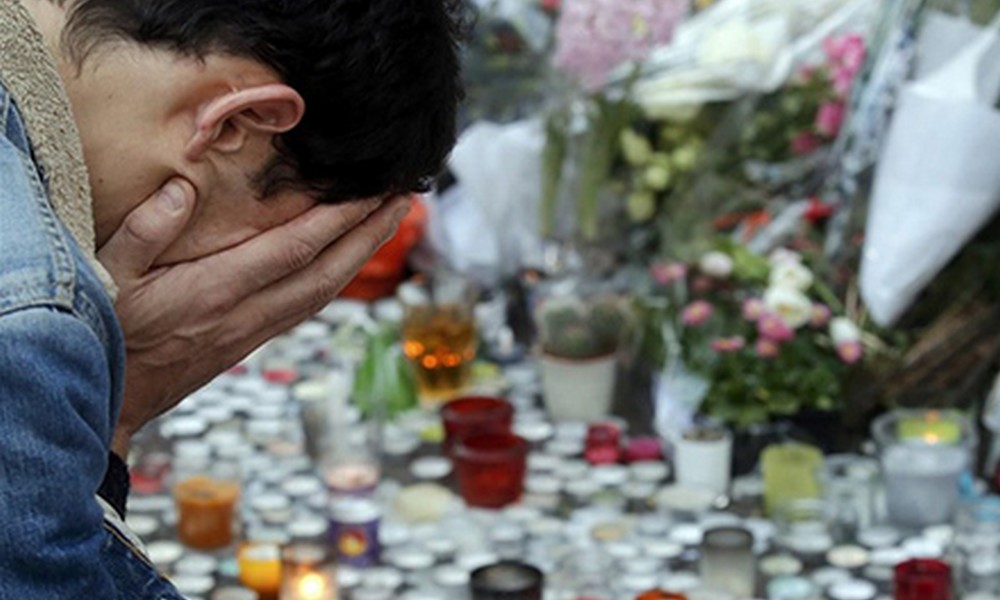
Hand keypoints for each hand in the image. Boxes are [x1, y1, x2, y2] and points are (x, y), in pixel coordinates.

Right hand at [98, 179, 409, 455]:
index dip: (338, 220)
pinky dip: (335, 279)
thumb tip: (184, 190)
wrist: (110, 405)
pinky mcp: (251, 342)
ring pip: (323, 293)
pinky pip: (307, 307)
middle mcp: (245, 314)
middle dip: (368, 234)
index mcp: (214, 292)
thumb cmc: (104, 336)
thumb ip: (143, 231)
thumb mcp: (104, 278)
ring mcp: (253, 332)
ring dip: (361, 256)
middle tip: (401, 197)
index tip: (369, 192)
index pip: (293, 250)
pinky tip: (346, 261)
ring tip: (386, 220)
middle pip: (326, 273)